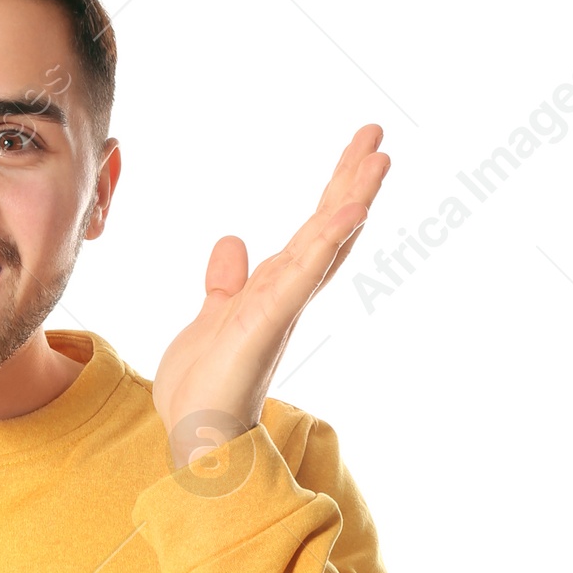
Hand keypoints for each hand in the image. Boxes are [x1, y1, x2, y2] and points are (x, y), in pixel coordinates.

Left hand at [153, 126, 389, 464]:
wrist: (194, 435)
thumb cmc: (205, 386)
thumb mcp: (214, 315)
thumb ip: (227, 281)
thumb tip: (232, 241)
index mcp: (275, 291)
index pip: (313, 234)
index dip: (335, 194)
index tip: (358, 153)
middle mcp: (287, 295)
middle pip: (327, 229)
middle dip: (352, 182)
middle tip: (377, 138)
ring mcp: (282, 307)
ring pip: (323, 243)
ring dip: (351, 199)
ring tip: (378, 159)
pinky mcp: (268, 321)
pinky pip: (303, 275)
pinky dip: (327, 242)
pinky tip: (349, 211)